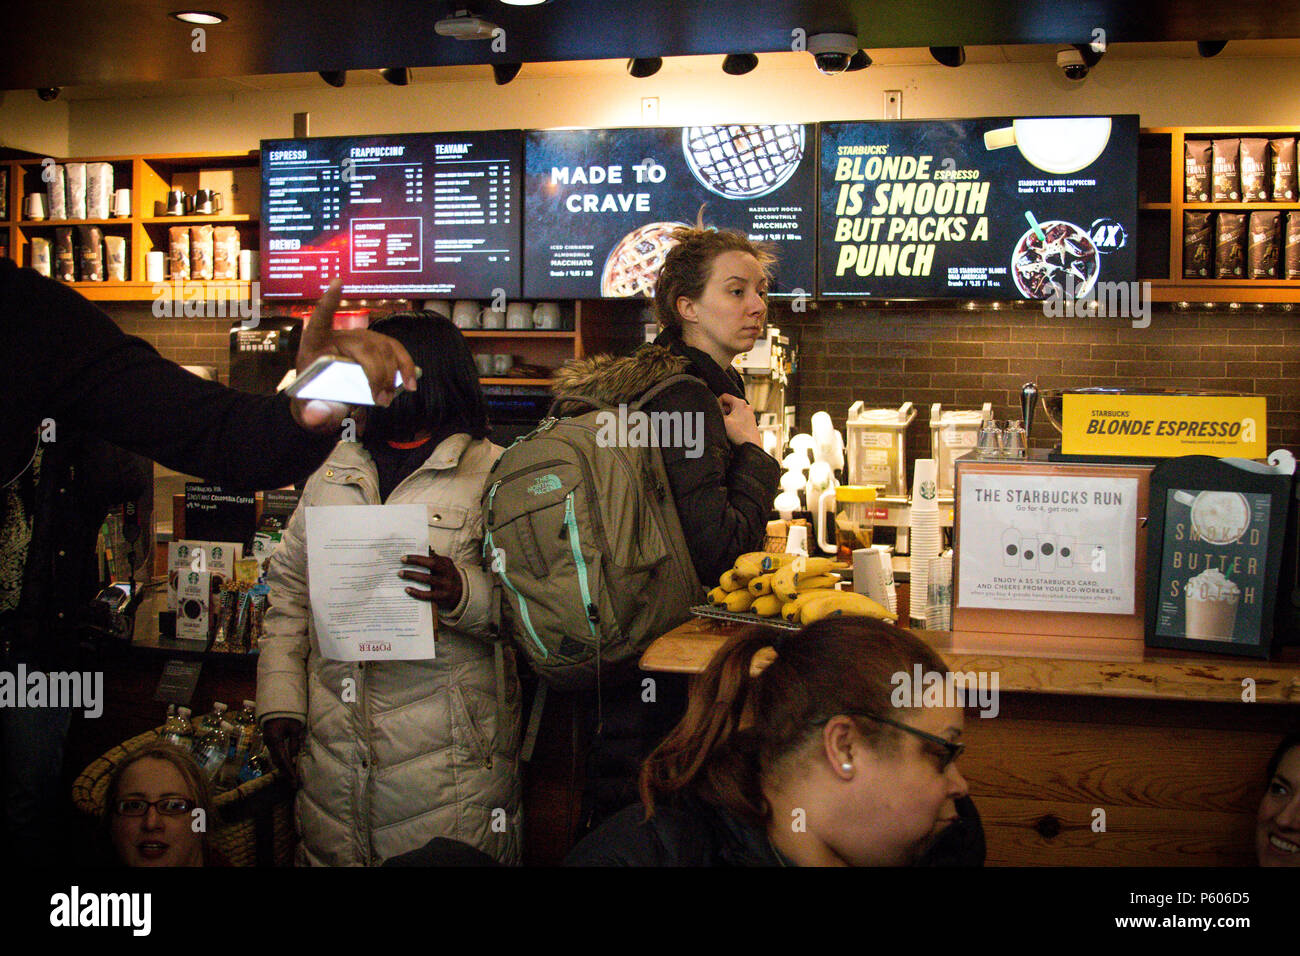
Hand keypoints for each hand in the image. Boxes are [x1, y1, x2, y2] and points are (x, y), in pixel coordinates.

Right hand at [262, 717, 304, 786]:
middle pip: (277, 761)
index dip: (289, 770)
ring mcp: (267, 742)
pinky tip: (288, 766)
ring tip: (292, 777)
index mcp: (275, 739)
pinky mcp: (269, 741)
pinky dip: (282, 761)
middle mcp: (268, 742)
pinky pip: (275, 753)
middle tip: (294, 783)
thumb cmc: (288, 714)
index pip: (283, 759)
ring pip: (275, 758)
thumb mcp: (294, 728)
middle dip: (286, 772)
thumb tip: (295, 758)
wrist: (276, 706)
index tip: (294, 780)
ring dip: (283, 767)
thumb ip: (294, 743)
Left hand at [290, 279, 419, 432]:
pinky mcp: (378, 347)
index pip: (321, 318)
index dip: (329, 302)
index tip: (337, 283)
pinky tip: (411, 383)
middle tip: (380, 401)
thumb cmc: (316, 400)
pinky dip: (406, 367)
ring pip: (384, 348)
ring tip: (388, 398)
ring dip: (391, 374)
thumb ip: (313, 414)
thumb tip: (318, 414)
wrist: (326, 401)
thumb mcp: (308, 412)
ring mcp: (362, 339)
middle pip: (364, 346)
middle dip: (376, 373)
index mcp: (316, 344)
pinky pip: (396, 351)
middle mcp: (340, 335)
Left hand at [400, 549, 462, 610]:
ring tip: (401, 574)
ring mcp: (445, 586)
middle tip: (401, 564)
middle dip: (414, 564)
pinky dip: (416, 592)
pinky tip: (407, 589)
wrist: (461, 593)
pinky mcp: (442, 597)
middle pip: (431, 566)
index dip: (418, 557)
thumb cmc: (448, 576)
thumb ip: (435, 558)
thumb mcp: (445, 565)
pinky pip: (427, 595)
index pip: (432, 558)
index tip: (404, 558)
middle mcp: (447, 574)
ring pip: (428, 580)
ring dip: (413, 576)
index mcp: (446, 565)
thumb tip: (423, 550)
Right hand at [719, 393, 761, 447]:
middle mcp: (746, 407)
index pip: (724, 396)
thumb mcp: (723, 421)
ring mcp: (749, 414)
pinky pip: (738, 418)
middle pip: (729, 404)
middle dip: (723, 412)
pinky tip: (733, 430)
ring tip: (727, 427)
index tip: (716, 412)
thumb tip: (710, 410)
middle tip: (722, 421)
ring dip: (728, 418)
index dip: (717, 403)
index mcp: (740, 403)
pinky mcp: (750, 422)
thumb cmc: (739, 433)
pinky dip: (734, 422)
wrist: (751, 446)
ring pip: (733, 412)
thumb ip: (716, 413)